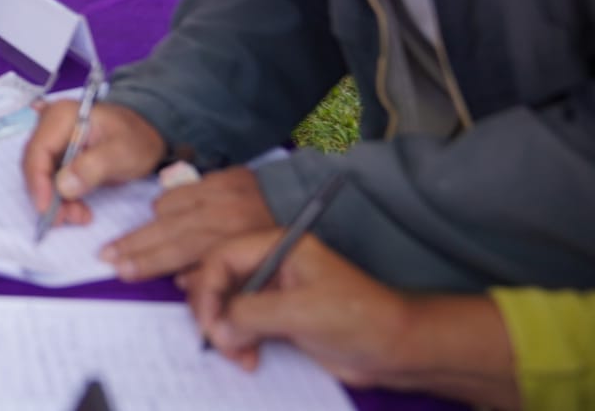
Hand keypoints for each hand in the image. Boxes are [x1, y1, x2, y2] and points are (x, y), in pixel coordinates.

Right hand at [23, 99, 164, 225]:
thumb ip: (93, 166)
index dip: (38, 182)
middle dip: (47, 196)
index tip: (46, 210)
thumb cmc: (137, 139)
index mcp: (61, 116)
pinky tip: (79, 209)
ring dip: (55, 201)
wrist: (148, 136)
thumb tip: (63, 187)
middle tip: (66, 219)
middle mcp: (50, 126)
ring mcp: (53, 141)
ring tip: (80, 216)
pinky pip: (51, 181)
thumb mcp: (121, 152)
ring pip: (41, 177)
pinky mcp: (58, 157)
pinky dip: (62, 199)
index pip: (37, 151)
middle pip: (34, 165)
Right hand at [101, 167, 275, 280]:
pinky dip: (166, 204)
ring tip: (124, 241)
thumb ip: (219, 277)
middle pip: (168, 230)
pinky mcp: (218, 177)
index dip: (149, 262)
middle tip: (105, 255)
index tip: (122, 270)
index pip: (181, 251)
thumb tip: (179, 280)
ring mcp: (218, 192)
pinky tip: (157, 215)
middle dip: (134, 245)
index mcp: (234, 239)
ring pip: (169, 208)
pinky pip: (180, 190)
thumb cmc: (282, 247)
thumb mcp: (260, 271)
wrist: (302, 204)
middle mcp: (222, 214)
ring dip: (148, 226)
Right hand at [186, 233, 408, 383]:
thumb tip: (217, 329)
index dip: (208, 289)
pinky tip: (248, 359)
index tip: (210, 323)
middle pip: (218, 280)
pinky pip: (241, 326)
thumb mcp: (302, 312)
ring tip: (240, 356)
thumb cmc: (359, 319)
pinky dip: (237, 343)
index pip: (222, 257)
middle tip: (221, 342)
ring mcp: (273, 293)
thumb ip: (252, 315)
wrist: (395, 350)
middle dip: (214, 313)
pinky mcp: (277, 319)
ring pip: (226, 306)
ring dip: (225, 333)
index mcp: (278, 246)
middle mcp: (271, 265)